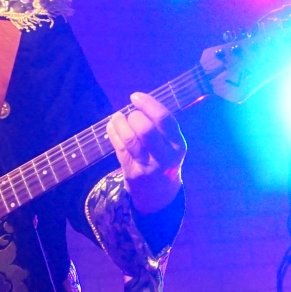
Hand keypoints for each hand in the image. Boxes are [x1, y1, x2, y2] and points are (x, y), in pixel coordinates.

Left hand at [106, 91, 186, 213]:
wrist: (160, 195)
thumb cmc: (164, 160)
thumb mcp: (171, 145)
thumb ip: (159, 126)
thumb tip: (138, 101)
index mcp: (178, 144)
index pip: (164, 119)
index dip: (147, 104)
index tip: (135, 96)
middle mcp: (166, 156)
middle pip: (146, 129)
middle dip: (134, 116)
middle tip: (131, 115)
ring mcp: (148, 166)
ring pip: (130, 139)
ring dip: (119, 123)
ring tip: (117, 118)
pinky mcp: (132, 173)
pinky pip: (119, 148)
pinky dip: (113, 133)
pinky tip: (112, 126)